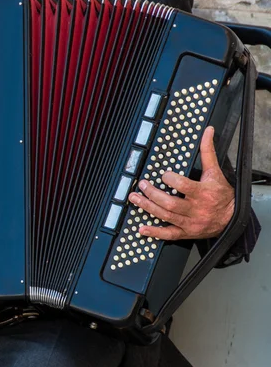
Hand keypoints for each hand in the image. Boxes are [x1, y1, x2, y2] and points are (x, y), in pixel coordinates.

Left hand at [128, 126, 234, 240]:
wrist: (232, 218)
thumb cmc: (222, 194)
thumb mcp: (215, 171)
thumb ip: (208, 151)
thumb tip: (208, 131)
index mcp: (203, 193)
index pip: (184, 186)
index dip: (171, 180)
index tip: (163, 175)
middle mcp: (195, 209)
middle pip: (170, 203)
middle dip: (153, 194)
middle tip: (142, 185)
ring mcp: (190, 222)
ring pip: (166, 216)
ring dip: (148, 207)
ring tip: (135, 199)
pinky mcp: (186, 232)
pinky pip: (169, 234)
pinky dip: (154, 233)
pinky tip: (142, 228)